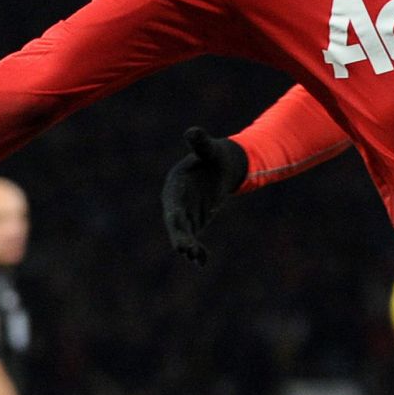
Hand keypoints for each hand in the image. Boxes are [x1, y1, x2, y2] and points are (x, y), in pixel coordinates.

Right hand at [162, 127, 247, 264]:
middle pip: (176, 222)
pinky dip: (198, 251)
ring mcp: (185, 214)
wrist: (220, 167)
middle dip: (180, 235)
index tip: (177, 223)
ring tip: (196, 257)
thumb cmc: (214, 156)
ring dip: (189, 246)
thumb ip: (201, 143)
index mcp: (176, 186)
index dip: (175, 214)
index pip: (173, 202)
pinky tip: (203, 262)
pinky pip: (194, 239)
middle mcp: (176, 202)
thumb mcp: (210, 149)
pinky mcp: (194, 222)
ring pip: (184, 234)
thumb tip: (192, 131)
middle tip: (185, 249)